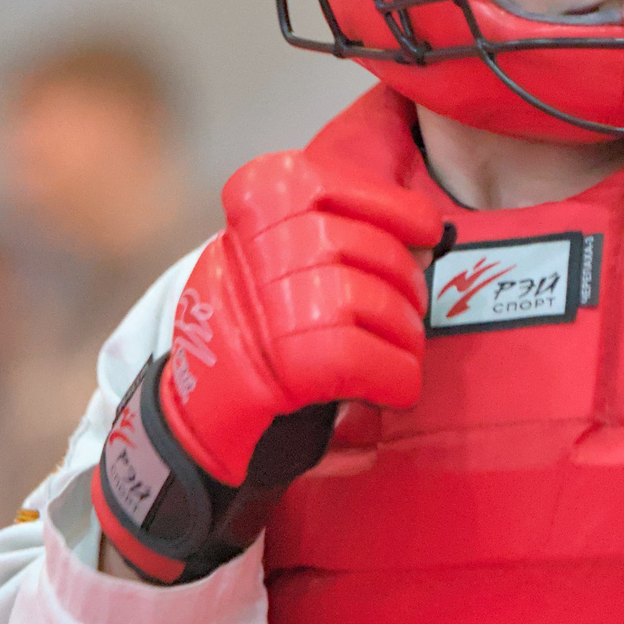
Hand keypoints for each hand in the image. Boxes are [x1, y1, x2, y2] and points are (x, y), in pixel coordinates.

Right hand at [94, 151, 439, 581]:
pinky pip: (357, 360)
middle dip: (402, 282)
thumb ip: (340, 249)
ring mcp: (249, 317)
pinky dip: (393, 378)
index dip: (382, 202)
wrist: (195, 440)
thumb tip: (428, 237)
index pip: (311, 184)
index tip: (423, 226)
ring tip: (402, 355)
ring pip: (360, 301)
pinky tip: (395, 392)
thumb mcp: (283, 280)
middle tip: (411, 315)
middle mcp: (237, 263)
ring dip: (403, 334)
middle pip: (351, 246)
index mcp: (237, 231)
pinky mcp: (271, 375)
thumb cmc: (260, 355)